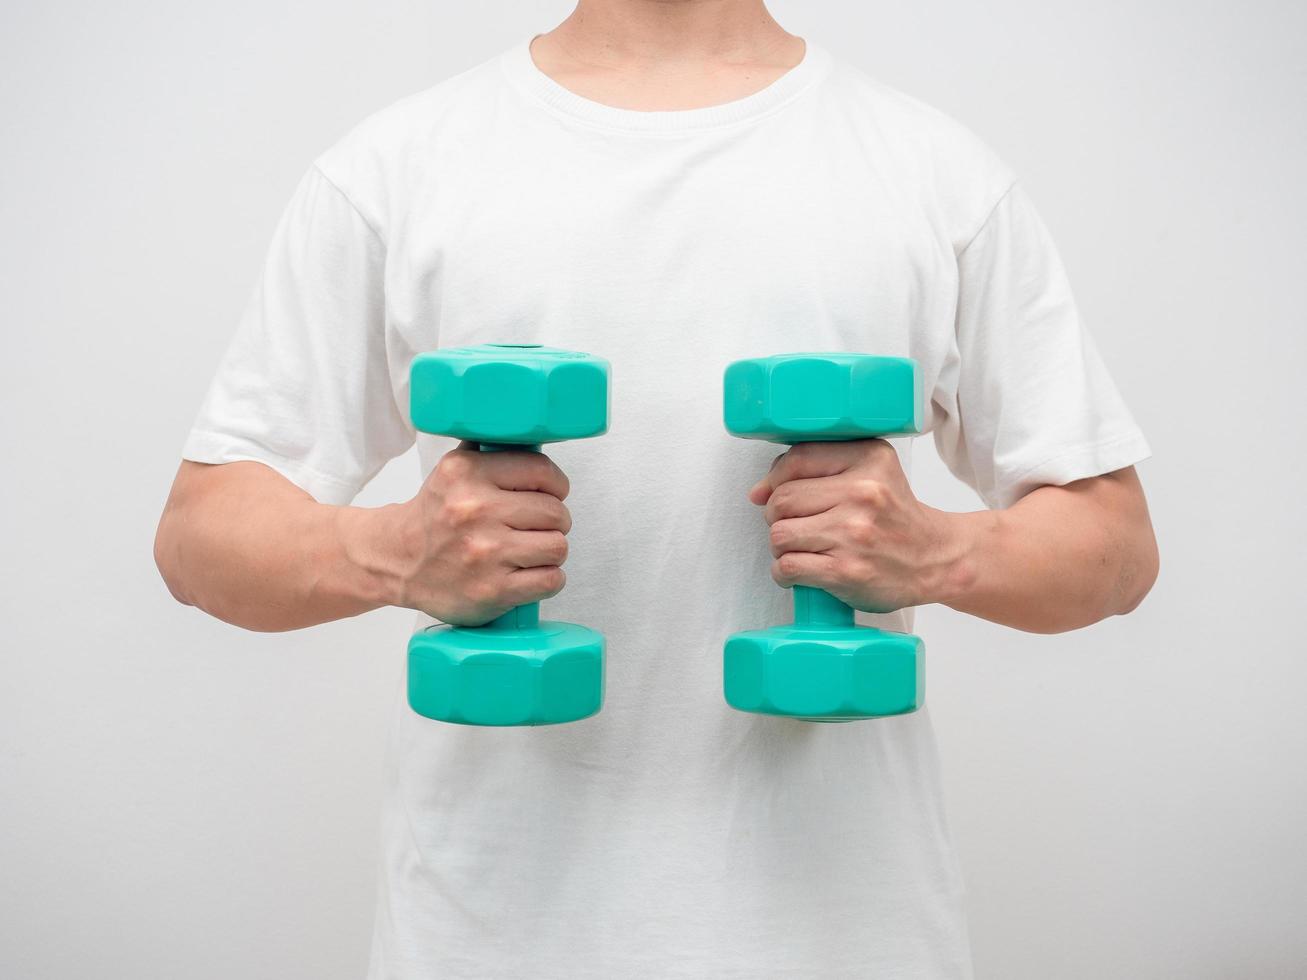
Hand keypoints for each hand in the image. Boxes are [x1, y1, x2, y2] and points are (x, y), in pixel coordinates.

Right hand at [393, 442, 571, 624]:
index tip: (552, 494)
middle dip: (554, 521)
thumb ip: (489, 449)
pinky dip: (548, 578)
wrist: (397, 561)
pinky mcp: (492, 589)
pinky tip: (529, 573)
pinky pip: (551, 579)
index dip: (556, 485)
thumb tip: (528, 432)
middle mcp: (475, 509)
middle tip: (537, 527)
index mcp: (467, 473)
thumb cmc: (435, 516)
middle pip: (555, 512)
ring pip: (557, 546)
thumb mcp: (452, 470)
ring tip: (531, 550)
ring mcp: (485, 552)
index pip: (542, 470)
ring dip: (551, 550)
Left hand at [748, 440, 970, 613]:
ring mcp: (854, 533)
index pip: (798, 458)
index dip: (774, 478)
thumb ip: (820, 468)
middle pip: (782, 500)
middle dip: (777, 516)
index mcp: (869, 460)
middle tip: (795, 526)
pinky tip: (800, 571)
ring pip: (779, 534)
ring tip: (800, 549)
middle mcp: (863, 493)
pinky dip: (784, 573)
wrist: (936, 559)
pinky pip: (787, 567)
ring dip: (780, 547)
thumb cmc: (896, 518)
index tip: (771, 493)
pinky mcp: (846, 571)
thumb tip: (758, 491)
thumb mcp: (872, 472)